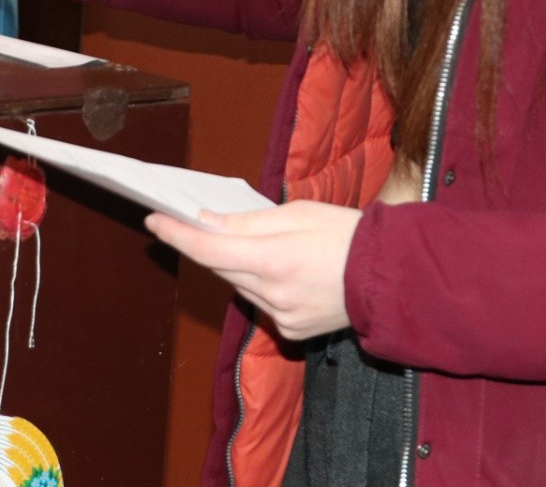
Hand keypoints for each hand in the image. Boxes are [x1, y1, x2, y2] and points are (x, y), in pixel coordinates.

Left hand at [145, 202, 360, 340]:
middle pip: (222, 268)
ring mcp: (281, 317)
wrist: (391, 277)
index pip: (208, 249)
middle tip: (209, 225)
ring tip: (270, 247)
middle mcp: (273, 294)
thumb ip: (248, 221)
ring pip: (241, 287)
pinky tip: (289, 274)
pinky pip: (262, 305)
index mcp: (274, 259)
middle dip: (213, 247)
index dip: (176, 234)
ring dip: (242, 267)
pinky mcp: (290, 331)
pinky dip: (264, 287)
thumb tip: (208, 222)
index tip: (154, 219)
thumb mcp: (299, 213)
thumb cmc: (348, 235)